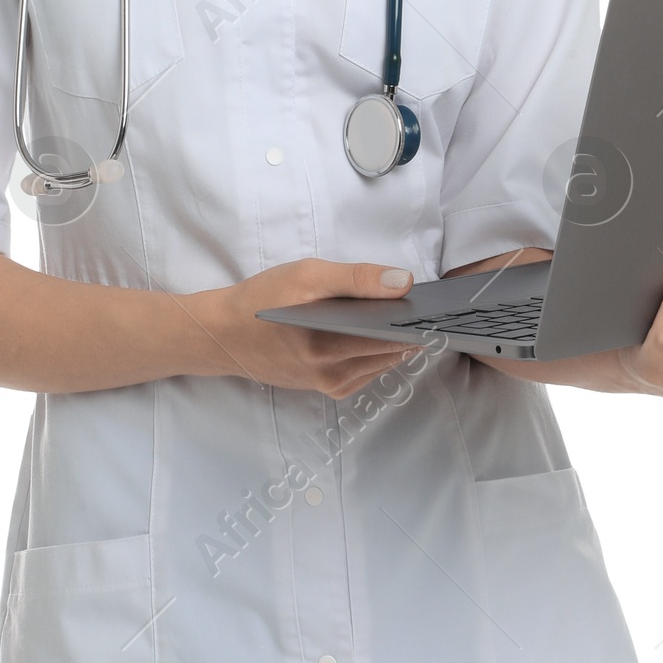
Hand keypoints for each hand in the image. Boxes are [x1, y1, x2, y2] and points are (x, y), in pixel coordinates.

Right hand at [184, 259, 420, 397]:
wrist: (223, 333)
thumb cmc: (263, 298)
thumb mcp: (307, 275)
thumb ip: (357, 279)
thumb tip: (404, 283)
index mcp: (327, 344)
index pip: (392, 337)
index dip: (419, 322)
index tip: (439, 308)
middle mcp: (330, 373)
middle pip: (390, 352)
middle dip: (411, 331)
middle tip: (430, 309)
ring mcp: (327, 385)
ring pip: (379, 365)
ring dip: (397, 343)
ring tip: (411, 318)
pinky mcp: (323, 388)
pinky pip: (363, 373)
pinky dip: (377, 354)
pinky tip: (382, 334)